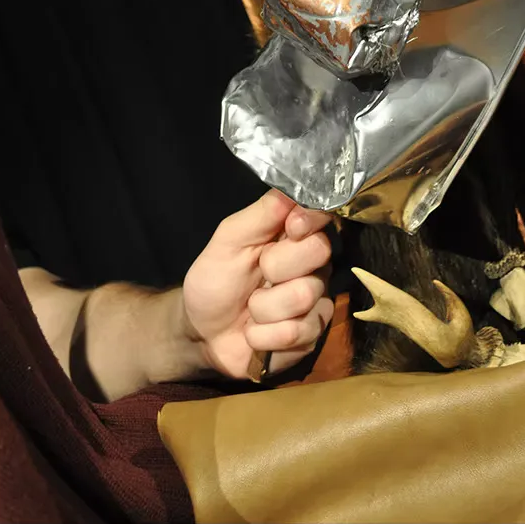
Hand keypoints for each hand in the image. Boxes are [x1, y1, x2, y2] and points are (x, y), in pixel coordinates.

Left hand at [180, 189, 334, 379]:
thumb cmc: (215, 280)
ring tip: (250, 309)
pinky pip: (299, 332)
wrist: (203, 331)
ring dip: (263, 307)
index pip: (321, 214)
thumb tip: (292, 188)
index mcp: (292, 235)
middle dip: (276, 266)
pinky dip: (264, 335)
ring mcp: (315, 301)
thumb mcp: (228, 240)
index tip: (292, 228)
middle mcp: (312, 265)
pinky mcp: (312, 335)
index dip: (311, 219)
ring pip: (304, 296)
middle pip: (320, 251)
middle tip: (258, 274)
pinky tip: (254, 333)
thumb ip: (261, 214)